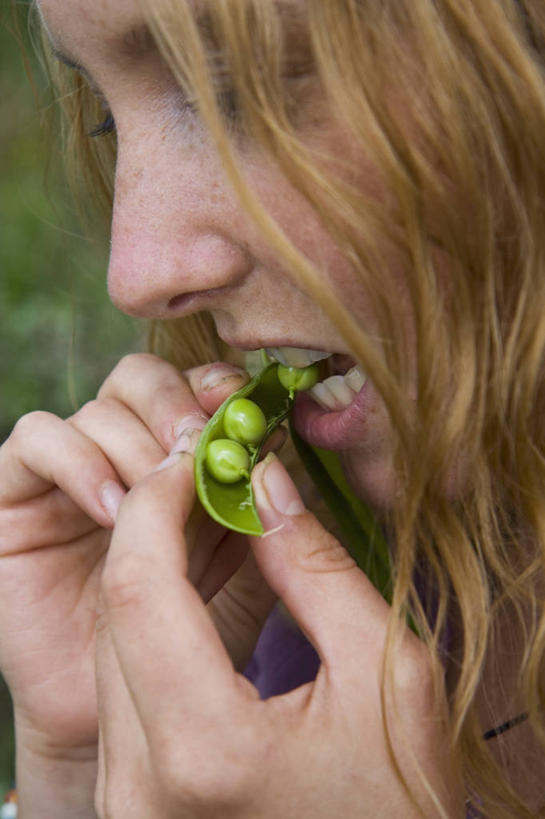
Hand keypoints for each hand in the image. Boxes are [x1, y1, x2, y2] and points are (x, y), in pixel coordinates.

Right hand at [0, 353, 272, 763]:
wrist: (128, 706)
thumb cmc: (197, 630)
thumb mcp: (243, 557)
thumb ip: (255, 499)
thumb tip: (271, 446)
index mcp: (177, 455)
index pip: (189, 384)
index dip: (215, 386)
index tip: (245, 412)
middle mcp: (122, 452)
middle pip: (139, 379)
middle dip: (174, 406)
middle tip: (199, 447)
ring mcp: (69, 472)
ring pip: (94, 409)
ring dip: (134, 445)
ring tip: (158, 500)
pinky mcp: (16, 495)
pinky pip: (34, 439)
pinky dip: (77, 460)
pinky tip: (112, 510)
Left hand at [95, 449, 464, 817]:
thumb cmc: (401, 800)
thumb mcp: (388, 674)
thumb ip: (318, 572)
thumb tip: (264, 488)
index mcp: (208, 749)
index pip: (139, 587)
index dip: (156, 504)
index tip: (193, 459)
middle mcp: (143, 785)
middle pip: (115, 613)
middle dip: (150, 531)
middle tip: (204, 484)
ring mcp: (129, 802)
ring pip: (109, 649)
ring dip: (148, 577)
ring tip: (205, 531)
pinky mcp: (132, 805)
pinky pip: (119, 691)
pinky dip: (150, 627)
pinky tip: (194, 596)